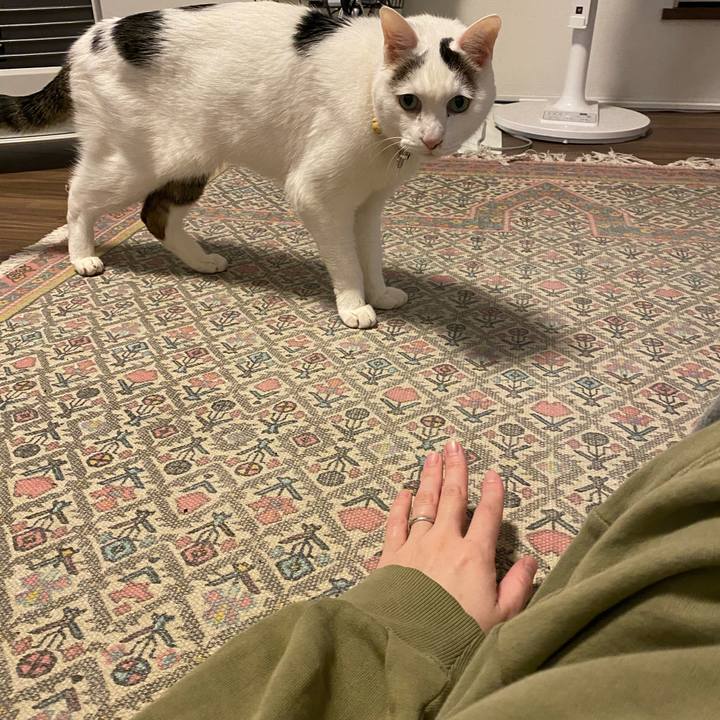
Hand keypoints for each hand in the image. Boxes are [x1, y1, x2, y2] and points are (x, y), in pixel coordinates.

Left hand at [377, 440, 536, 632]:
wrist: (409, 646)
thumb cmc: (458, 634)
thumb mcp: (500, 617)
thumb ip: (518, 587)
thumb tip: (530, 562)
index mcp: (474, 556)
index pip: (488, 516)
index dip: (493, 493)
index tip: (494, 473)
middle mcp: (445, 542)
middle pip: (453, 498)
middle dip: (456, 469)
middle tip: (454, 445)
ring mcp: (416, 545)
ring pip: (425, 502)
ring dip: (429, 478)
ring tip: (432, 456)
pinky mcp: (392, 555)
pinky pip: (396, 522)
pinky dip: (400, 504)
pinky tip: (404, 491)